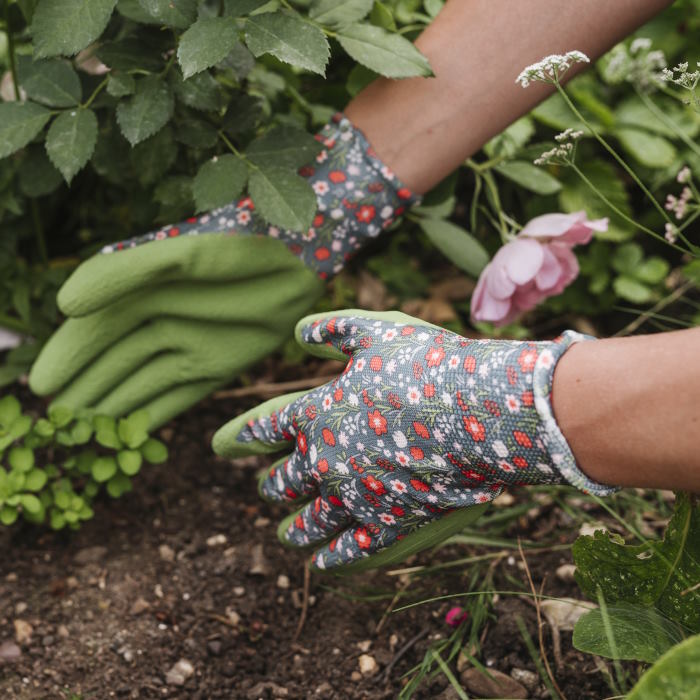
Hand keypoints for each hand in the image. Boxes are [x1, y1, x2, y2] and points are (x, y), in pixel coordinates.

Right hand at [29, 115, 416, 426]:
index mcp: (140, 290)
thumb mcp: (178, 255)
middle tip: (58, 431)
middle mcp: (158, 320)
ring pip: (140, 385)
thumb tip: (65, 305)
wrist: (298, 258)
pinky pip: (178, 396)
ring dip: (114, 411)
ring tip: (86, 441)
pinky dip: (155, 416)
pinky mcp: (218, 365)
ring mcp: (187, 345)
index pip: (93, 330)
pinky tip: (133, 439)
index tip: (42, 389)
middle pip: (112, 364)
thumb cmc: (237, 245)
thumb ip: (123, 274)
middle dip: (85, 394)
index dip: (68, 357)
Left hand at [213, 311, 615, 570]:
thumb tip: (299, 333)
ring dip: (293, 528)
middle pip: (282, 481)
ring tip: (284, 534)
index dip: (242, 435)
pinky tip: (322, 562)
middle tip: (267, 487)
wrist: (483, 410)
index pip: (263, 429)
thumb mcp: (376, 330)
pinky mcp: (389, 524)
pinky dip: (333, 558)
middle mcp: (324, 461)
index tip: (223, 444)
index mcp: (315, 414)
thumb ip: (332, 328)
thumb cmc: (427, 363)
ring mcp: (355, 498)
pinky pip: (351, 550)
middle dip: (271, 484)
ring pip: (308, 523)